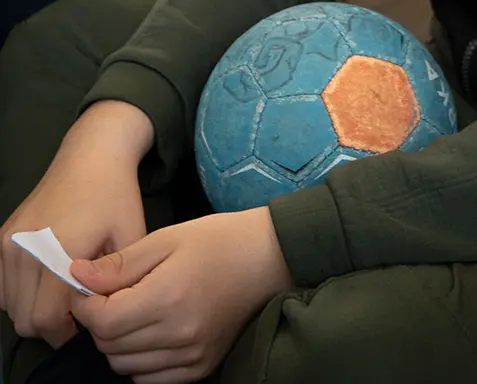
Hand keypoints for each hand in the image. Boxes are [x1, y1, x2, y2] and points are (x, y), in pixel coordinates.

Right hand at [0, 101, 152, 349]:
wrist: (92, 154)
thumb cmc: (117, 196)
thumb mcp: (130, 238)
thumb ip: (115, 283)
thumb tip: (102, 319)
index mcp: (60, 251)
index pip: (48, 320)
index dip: (69, 333)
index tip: (88, 323)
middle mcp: (27, 249)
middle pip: (25, 319)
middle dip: (52, 327)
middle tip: (77, 313)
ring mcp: (9, 243)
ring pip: (10, 306)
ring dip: (34, 311)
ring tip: (63, 296)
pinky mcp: (2, 237)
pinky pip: (1, 286)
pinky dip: (19, 295)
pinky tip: (45, 282)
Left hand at [71, 208, 291, 382]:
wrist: (269, 258)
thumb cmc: (217, 239)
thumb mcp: (166, 239)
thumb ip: (120, 264)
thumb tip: (76, 276)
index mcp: (168, 298)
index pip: (103, 322)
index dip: (85, 306)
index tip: (88, 286)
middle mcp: (178, 335)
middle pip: (110, 348)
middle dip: (100, 322)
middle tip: (111, 294)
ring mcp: (191, 357)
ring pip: (126, 367)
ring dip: (117, 342)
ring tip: (132, 310)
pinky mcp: (201, 368)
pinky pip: (150, 378)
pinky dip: (139, 359)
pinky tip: (151, 331)